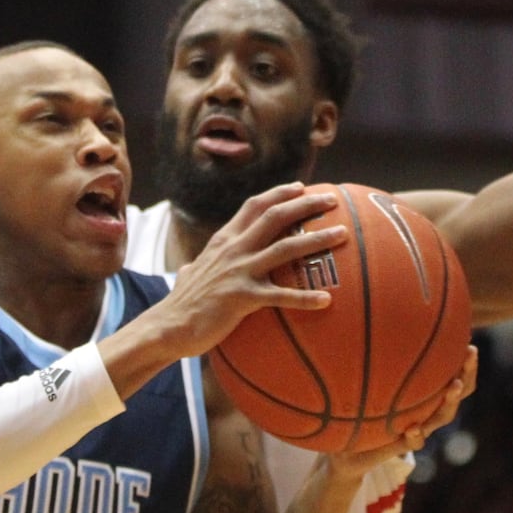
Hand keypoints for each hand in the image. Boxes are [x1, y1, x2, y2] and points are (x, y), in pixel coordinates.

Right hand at [157, 183, 346, 356]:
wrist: (169, 326)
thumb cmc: (183, 303)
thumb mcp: (191, 272)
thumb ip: (198, 264)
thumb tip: (191, 267)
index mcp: (224, 240)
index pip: (254, 206)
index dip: (279, 193)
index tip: (301, 187)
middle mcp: (233, 249)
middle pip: (275, 216)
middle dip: (305, 204)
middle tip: (332, 199)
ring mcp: (238, 271)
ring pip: (285, 248)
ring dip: (317, 239)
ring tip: (343, 234)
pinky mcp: (242, 297)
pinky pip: (281, 296)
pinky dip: (306, 298)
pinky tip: (327, 300)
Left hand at [325, 345, 478, 479]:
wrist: (347, 451)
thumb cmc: (360, 409)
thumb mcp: (365, 382)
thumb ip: (371, 359)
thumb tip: (369, 322)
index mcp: (424, 394)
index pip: (452, 373)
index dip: (463, 359)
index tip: (468, 339)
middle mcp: (427, 410)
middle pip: (458, 391)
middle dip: (466, 372)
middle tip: (470, 352)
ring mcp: (418, 429)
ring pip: (442, 416)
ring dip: (449, 401)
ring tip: (452, 386)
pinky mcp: (401, 446)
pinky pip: (413, 443)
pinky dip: (415, 436)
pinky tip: (413, 429)